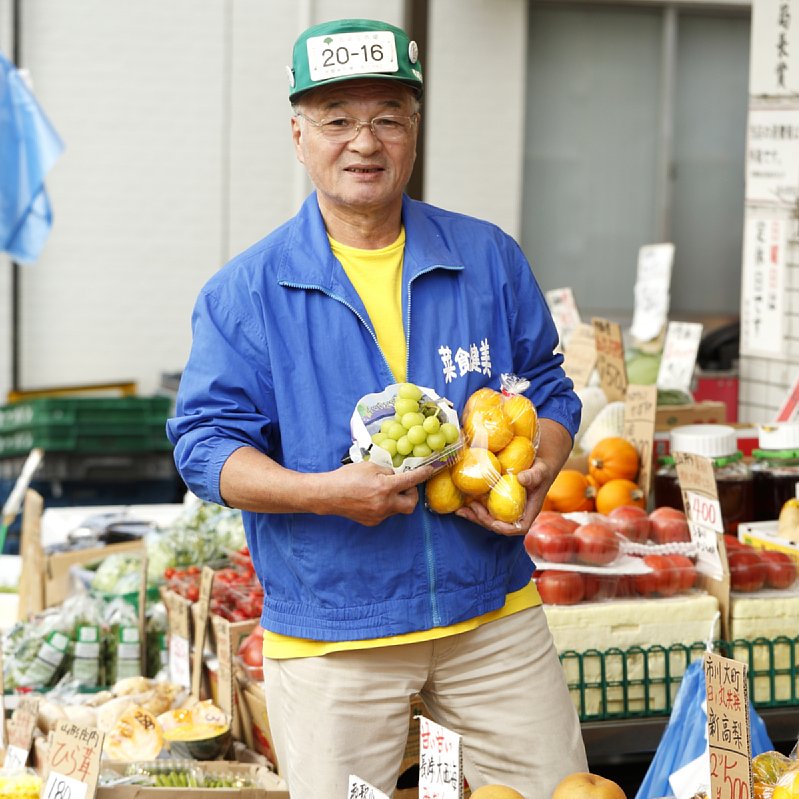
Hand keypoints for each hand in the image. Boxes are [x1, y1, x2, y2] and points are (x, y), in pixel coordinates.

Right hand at [320, 461, 435, 526]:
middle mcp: (385, 504)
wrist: (328, 494)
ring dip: (396, 499)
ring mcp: (379, 515)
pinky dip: (384, 505)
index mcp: (386, 487)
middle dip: (411, 493)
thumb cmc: (347, 477)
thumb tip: (397, 475)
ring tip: (383, 490)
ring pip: (397, 509)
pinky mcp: (372, 522)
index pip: (412, 480)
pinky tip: (372, 498)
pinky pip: (385, 513)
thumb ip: (388, 471)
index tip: (430, 470)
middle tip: (403, 485)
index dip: (423, 474)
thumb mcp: (370, 466)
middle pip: (411, 503)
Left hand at [455, 457, 555, 536]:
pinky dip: (472, 508)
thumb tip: (521, 478)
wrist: (537, 465)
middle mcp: (516, 514)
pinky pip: (485, 509)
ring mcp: (506, 509)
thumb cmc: (541, 469)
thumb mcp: (541, 471)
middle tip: (471, 508)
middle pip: (498, 525)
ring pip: (489, 519)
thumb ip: (534, 475)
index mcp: (528, 511)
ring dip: (474, 516)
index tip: (494, 523)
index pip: (519, 528)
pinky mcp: (498, 502)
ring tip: (460, 510)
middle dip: (483, 520)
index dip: (506, 529)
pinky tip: (461, 503)